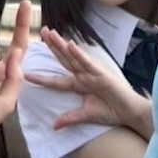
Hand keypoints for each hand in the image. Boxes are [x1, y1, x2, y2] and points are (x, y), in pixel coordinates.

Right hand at [0, 0, 31, 139]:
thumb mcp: (6, 104)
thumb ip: (14, 81)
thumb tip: (16, 53)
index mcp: (6, 74)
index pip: (18, 48)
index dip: (23, 29)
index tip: (28, 9)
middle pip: (4, 39)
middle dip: (17, 22)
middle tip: (24, 3)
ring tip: (2, 5)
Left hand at [26, 26, 148, 133]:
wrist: (129, 114)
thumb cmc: (112, 112)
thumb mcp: (86, 116)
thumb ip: (70, 118)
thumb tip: (54, 126)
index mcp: (79, 85)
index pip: (56, 80)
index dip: (42, 77)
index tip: (27, 72)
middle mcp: (84, 76)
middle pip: (64, 60)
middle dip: (52, 46)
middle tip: (41, 32)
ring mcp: (92, 73)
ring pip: (73, 57)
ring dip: (62, 45)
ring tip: (50, 33)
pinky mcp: (102, 74)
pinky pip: (88, 63)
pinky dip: (79, 55)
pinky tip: (70, 45)